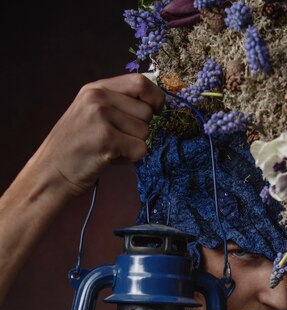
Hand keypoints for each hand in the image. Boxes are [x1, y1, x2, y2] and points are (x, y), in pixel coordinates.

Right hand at [33, 73, 164, 195]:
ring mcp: (101, 117)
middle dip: (140, 130)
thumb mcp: (90, 113)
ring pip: (145, 132)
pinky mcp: (106, 139)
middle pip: (146, 111)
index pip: (139, 81)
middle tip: (118, 140)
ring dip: (133, 146)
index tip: (156, 111)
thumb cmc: (74, 147)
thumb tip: (153, 104)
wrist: (51, 172)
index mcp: (95, 88)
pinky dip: (130, 159)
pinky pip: (140, 149)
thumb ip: (116, 103)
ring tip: (110, 149)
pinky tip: (110, 159)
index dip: (155, 97)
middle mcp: (98, 98)